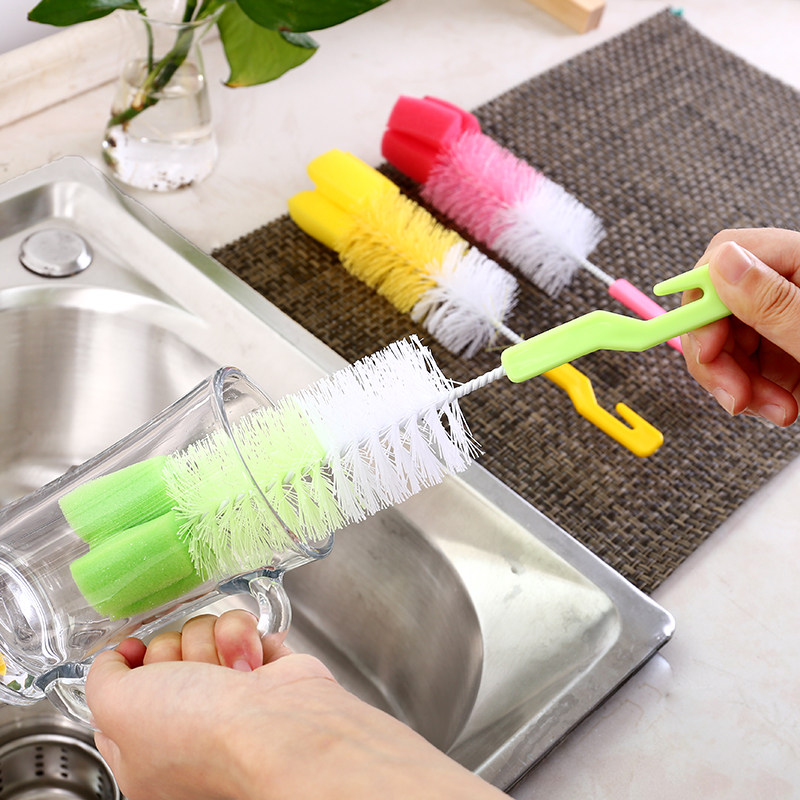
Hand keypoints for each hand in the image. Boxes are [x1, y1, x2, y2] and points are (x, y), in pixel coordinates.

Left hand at [86, 609, 503, 799]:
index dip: (144, 656)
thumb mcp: (124, 713)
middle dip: (186, 645)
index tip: (148, 645)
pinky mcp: (282, 679)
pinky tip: (258, 652)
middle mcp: (200, 728)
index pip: (131, 675)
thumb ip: (110, 677)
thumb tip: (116, 653)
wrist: (293, 741)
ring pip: (215, 631)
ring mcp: (244, 702)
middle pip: (175, 646)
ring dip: (223, 637)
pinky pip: (256, 634)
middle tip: (204, 666)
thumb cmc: (210, 745)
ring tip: (237, 662)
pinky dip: (256, 635)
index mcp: (157, 752)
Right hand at [682, 228, 799, 424]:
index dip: (702, 299)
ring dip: (736, 383)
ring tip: (771, 409)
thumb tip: (723, 265)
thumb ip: (774, 302)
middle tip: (732, 396)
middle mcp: (792, 286)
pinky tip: (779, 407)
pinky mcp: (787, 351)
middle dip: (717, 357)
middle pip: (718, 307)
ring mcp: (788, 319)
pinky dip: (752, 393)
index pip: (729, 256)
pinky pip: (745, 367)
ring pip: (727, 342)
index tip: (699, 343)